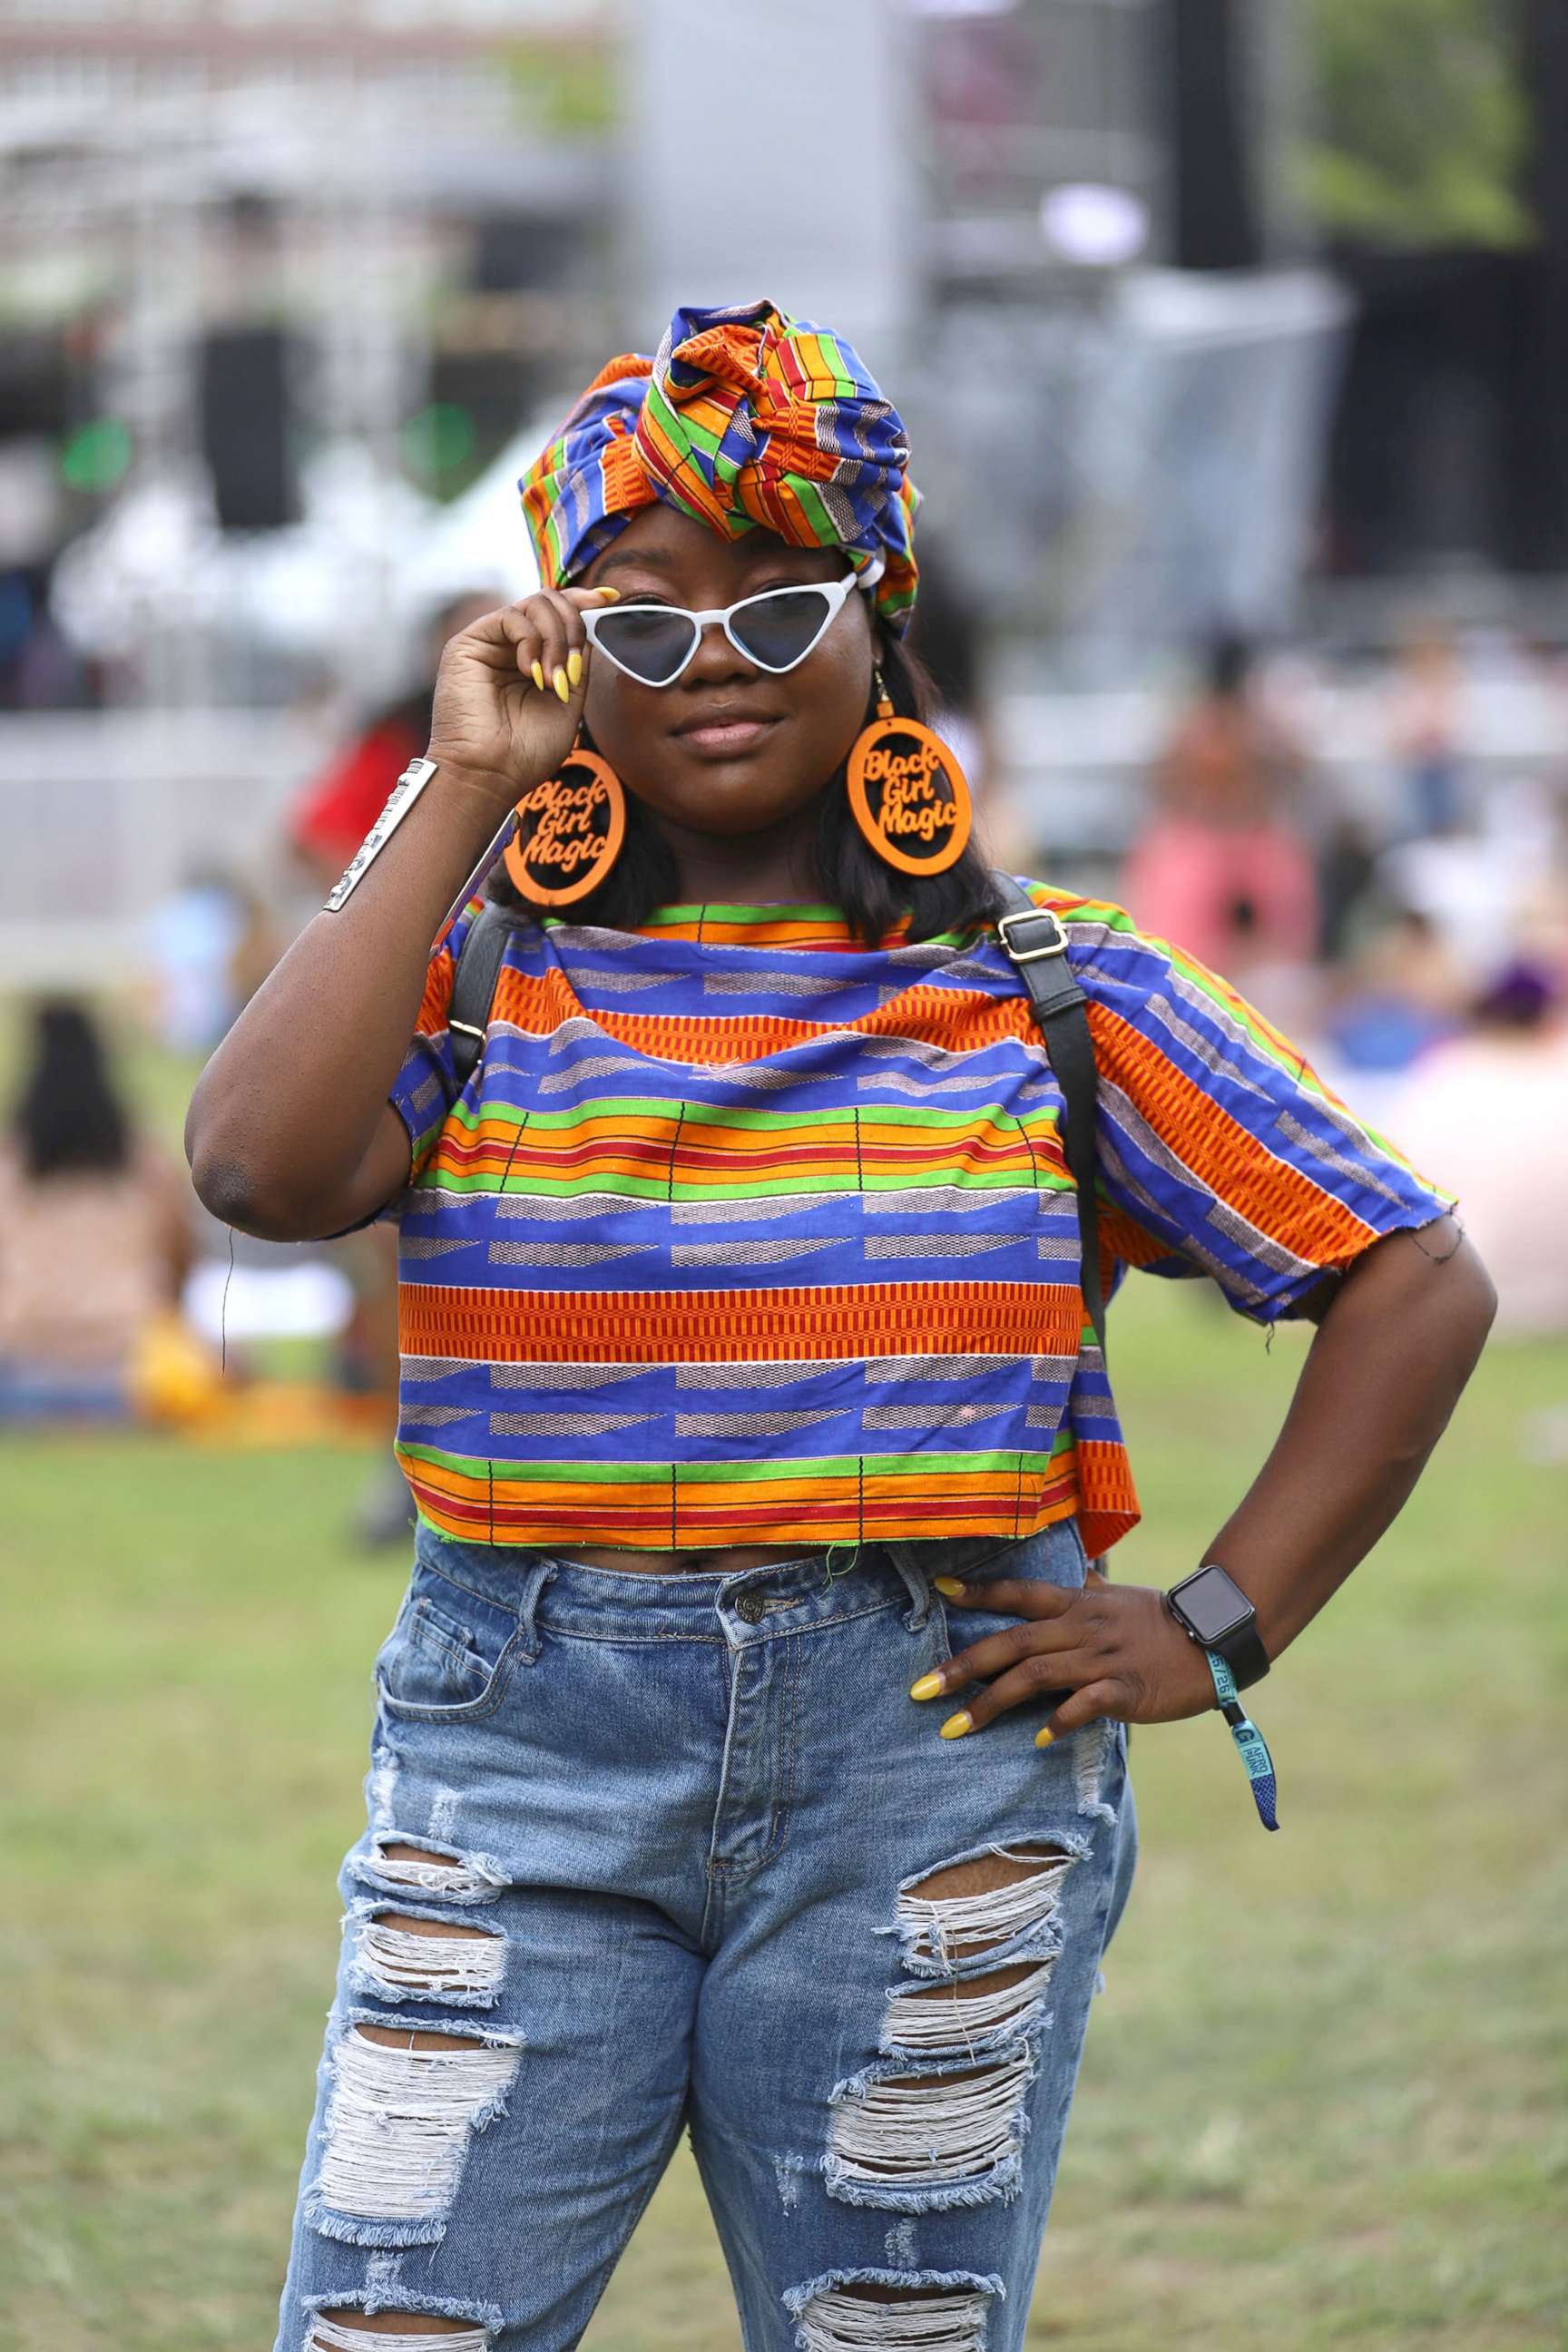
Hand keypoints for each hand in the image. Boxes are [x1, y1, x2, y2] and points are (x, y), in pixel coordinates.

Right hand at [426, 586, 616, 807]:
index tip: (609, 598)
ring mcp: (489, 643)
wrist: (489, 776)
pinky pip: (512, 617)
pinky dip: (532, 641)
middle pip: (551, 603)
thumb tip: (590, 623)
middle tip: (572, 669)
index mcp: (533, 660)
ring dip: (556, 639)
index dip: (584, 601)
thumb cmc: (525, 753)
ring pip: (535, 604)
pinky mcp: (469, 644)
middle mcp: (510, 647)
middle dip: (574, 627)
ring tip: (552, 680)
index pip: (559, 616)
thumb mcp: (568, 702)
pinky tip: (532, 673)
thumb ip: (578, 662)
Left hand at [912, 1569, 1219, 1744]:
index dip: (981, 1592)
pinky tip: (1037, 1741)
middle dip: (962, 1666)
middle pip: (1012, 1642)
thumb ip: (1088, 1588)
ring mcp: (1102, 1658)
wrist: (1217, 1639)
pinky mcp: (1125, 1690)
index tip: (940, 1591)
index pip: (1020, 1593)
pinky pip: (1085, 1705)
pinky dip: (1059, 1721)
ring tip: (956, 1728)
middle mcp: (1081, 1627)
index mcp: (1077, 1603)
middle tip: (920, 1689)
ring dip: (991, 1703)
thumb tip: (1074, 1571)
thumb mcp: (1119, 1597)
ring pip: (1036, 1676)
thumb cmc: (1162, 1621)